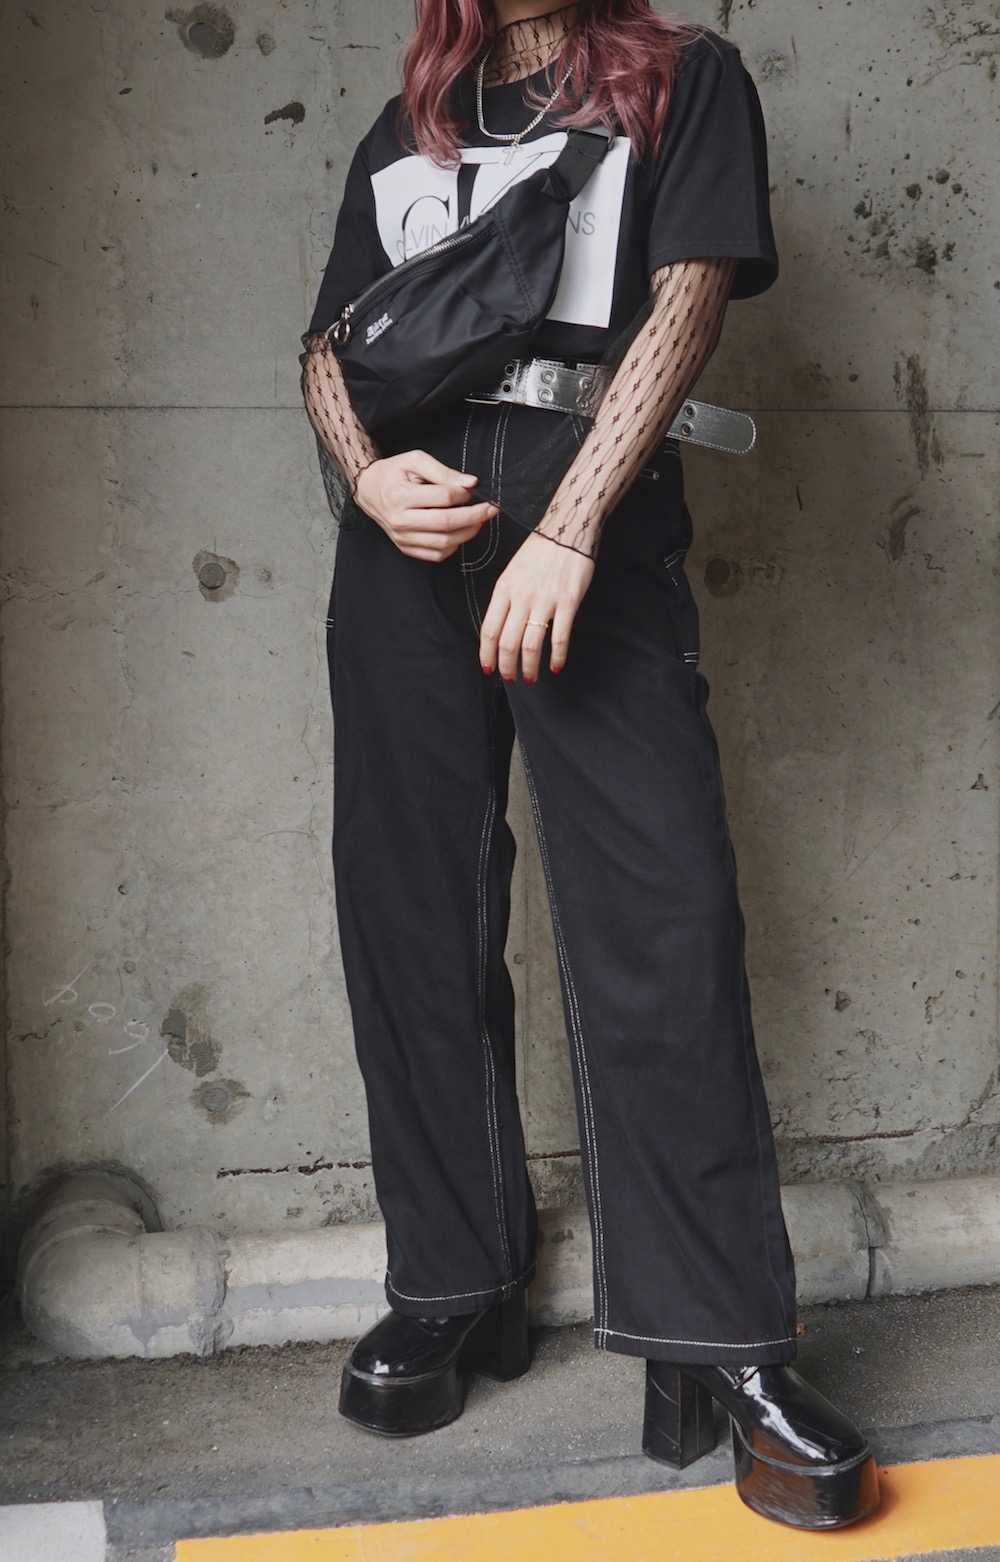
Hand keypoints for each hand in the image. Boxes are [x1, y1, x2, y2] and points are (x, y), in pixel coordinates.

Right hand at [354, 451, 497, 561]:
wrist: (369, 490)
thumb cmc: (393, 473)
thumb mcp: (415, 460)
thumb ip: (443, 471)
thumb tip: (470, 483)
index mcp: (400, 496)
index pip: (443, 498)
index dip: (464, 493)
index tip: (473, 488)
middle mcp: (400, 520)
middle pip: (446, 523)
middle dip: (474, 516)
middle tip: (490, 509)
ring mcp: (402, 537)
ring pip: (444, 543)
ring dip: (467, 533)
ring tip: (478, 520)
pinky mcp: (405, 548)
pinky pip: (436, 554)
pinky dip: (453, 546)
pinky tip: (458, 532)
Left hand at [479, 530, 594, 681]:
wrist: (567, 529)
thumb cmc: (540, 551)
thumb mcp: (512, 572)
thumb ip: (505, 599)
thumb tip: (500, 629)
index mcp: (504, 589)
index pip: (489, 630)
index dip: (487, 654)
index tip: (488, 668)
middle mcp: (521, 596)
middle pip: (507, 642)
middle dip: (507, 666)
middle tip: (510, 678)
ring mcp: (545, 600)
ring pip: (531, 645)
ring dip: (529, 667)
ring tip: (531, 678)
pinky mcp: (567, 602)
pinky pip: (560, 637)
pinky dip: (557, 657)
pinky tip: (556, 667)